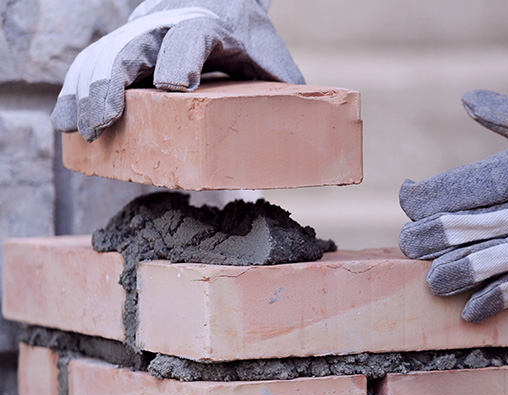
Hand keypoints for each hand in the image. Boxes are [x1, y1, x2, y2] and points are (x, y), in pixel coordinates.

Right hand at [51, 0, 303, 141]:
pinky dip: (76, 92)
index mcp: (211, 27)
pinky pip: (93, 67)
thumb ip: (284, 90)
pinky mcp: (123, 50)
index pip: (190, 37)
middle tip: (108, 121)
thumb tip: (313, 137)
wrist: (216, 2)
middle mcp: (168, 27)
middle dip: (116, 83)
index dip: (180, 59)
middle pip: (134, 47)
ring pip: (105, 57)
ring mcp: (141, 36)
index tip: (173, 86)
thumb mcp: (271, 59)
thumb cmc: (248, 41)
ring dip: (87, 93)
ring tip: (80, 130)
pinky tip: (65, 122)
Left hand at [399, 90, 507, 321]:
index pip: (461, 188)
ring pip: (488, 265)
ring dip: (451, 275)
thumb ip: (505, 112)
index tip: (407, 197)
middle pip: (465, 229)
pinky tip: (470, 310)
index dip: (423, 196)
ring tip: (431, 281)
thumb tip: (465, 100)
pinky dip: (492, 301)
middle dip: (426, 238)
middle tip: (406, 245)